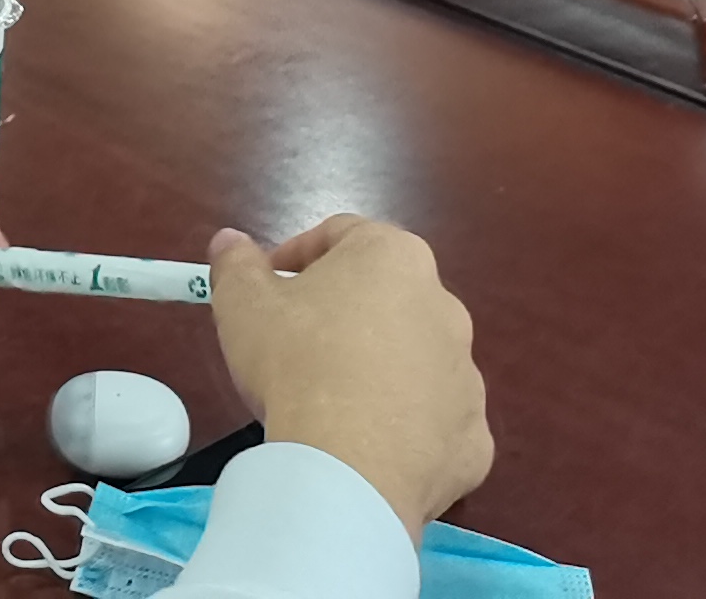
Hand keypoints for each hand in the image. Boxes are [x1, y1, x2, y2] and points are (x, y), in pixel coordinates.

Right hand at [201, 216, 489, 542]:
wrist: (349, 470)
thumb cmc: (296, 364)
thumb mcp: (242, 303)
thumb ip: (236, 263)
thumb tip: (231, 241)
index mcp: (394, 258)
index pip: (344, 235)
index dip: (299, 256)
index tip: (270, 286)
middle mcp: (444, 308)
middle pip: (387, 298)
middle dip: (345, 315)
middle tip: (299, 346)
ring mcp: (467, 378)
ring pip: (416, 362)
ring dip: (381, 371)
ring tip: (333, 405)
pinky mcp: (473, 440)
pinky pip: (435, 423)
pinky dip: (406, 430)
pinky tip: (369, 448)